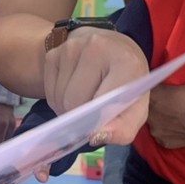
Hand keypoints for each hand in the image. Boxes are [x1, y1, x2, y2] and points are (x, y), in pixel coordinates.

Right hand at [44, 28, 148, 144]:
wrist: (113, 50)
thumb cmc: (126, 85)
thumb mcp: (136, 110)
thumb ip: (123, 129)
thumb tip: (95, 136)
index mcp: (125, 62)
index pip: (101, 101)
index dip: (96, 120)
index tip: (97, 127)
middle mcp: (96, 47)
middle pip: (73, 101)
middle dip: (79, 116)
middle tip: (91, 113)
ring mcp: (71, 47)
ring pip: (59, 97)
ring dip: (67, 109)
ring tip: (83, 101)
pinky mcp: (53, 52)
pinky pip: (49, 91)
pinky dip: (58, 100)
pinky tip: (72, 91)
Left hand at [148, 83, 184, 148]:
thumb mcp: (183, 78)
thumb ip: (164, 78)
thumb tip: (155, 75)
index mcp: (152, 95)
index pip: (142, 88)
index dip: (148, 86)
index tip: (156, 84)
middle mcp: (149, 114)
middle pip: (146, 105)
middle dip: (153, 102)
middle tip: (169, 98)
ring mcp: (156, 130)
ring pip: (153, 120)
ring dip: (160, 116)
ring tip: (177, 112)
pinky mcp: (165, 142)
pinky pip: (162, 132)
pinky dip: (168, 128)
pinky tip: (181, 124)